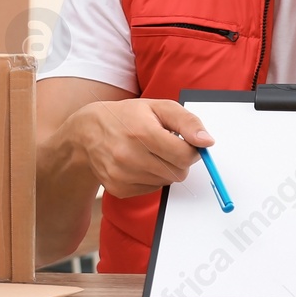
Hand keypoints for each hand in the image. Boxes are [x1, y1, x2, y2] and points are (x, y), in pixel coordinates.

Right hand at [68, 98, 211, 198]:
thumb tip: (207, 141)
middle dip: (180, 159)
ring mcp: (121, 175)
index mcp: (143, 133)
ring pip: (166, 181)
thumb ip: (188, 122)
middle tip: (168, 146)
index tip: (188, 142)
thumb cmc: (128, 117)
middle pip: (178, 171)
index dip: (193, 149)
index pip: (185, 155)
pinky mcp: (118, 189)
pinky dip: (153, 178)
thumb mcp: (160, 107)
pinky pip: (152, 189)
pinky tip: (141, 162)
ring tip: (152, 152)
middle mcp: (129, 157)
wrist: (88, 132)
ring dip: (167, 168)